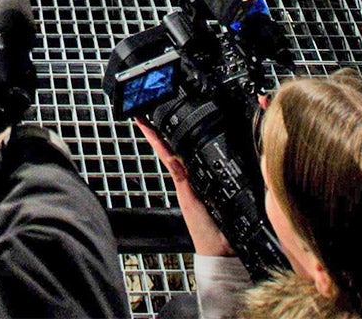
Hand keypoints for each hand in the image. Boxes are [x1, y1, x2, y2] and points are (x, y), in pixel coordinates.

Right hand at [136, 121, 230, 257]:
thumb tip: (205, 160)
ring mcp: (183, 185)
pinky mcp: (185, 193)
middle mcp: (185, 180)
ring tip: (145, 123)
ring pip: (168, 156)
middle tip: (143, 116)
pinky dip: (167, 159)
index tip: (156, 123)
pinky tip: (161, 146)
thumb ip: (206, 179)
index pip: (177, 152)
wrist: (218, 246)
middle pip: (167, 150)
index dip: (165, 137)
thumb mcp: (215, 196)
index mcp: (193, 178)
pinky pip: (175, 171)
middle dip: (155, 133)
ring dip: (156, 140)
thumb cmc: (219, 224)